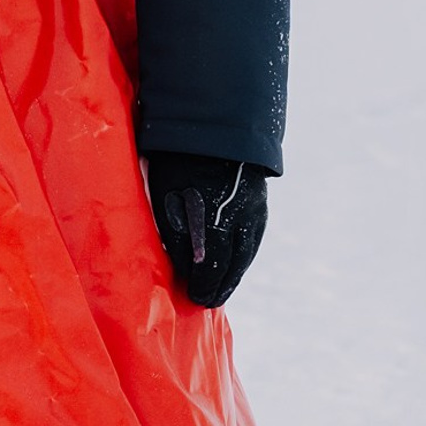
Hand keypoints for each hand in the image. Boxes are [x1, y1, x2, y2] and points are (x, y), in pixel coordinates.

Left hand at [145, 151, 266, 307]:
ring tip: (219, 290)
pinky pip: (252, 240)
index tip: (193, 298)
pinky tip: (233, 266)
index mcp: (214, 215)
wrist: (214, 125)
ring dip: (232, 274)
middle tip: (205, 300)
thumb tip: (183, 265)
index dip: (203, 284)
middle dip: (218, 285)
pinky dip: (241, 256)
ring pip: (246, 253)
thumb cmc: (177, 160)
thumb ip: (174, 230)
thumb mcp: (166, 193)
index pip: (211, 264)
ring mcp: (254, 211)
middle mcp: (240, 217)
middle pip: (232, 264)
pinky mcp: (260, 205)